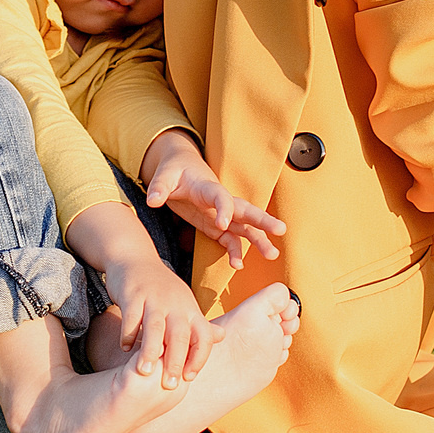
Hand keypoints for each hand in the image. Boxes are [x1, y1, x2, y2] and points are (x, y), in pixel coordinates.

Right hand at [107, 253, 219, 386]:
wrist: (135, 258)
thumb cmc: (161, 289)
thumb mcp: (184, 304)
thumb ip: (199, 324)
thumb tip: (222, 337)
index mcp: (190, 310)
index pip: (203, 337)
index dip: (199, 358)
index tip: (188, 379)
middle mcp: (176, 304)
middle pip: (180, 336)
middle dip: (176, 361)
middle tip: (169, 385)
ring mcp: (154, 298)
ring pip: (155, 328)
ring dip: (150, 351)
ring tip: (144, 372)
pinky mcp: (133, 294)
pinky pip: (131, 317)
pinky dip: (128, 334)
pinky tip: (124, 348)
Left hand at [138, 129, 283, 268]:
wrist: (181, 167)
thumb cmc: (175, 169)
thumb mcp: (164, 175)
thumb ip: (159, 187)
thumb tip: (152, 200)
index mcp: (208, 187)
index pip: (221, 197)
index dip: (224, 210)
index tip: (223, 224)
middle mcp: (220, 201)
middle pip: (245, 210)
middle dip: (263, 220)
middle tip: (281, 229)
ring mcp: (220, 214)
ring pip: (244, 227)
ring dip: (258, 240)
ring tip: (272, 255)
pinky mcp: (215, 225)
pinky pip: (230, 239)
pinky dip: (235, 251)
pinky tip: (238, 266)